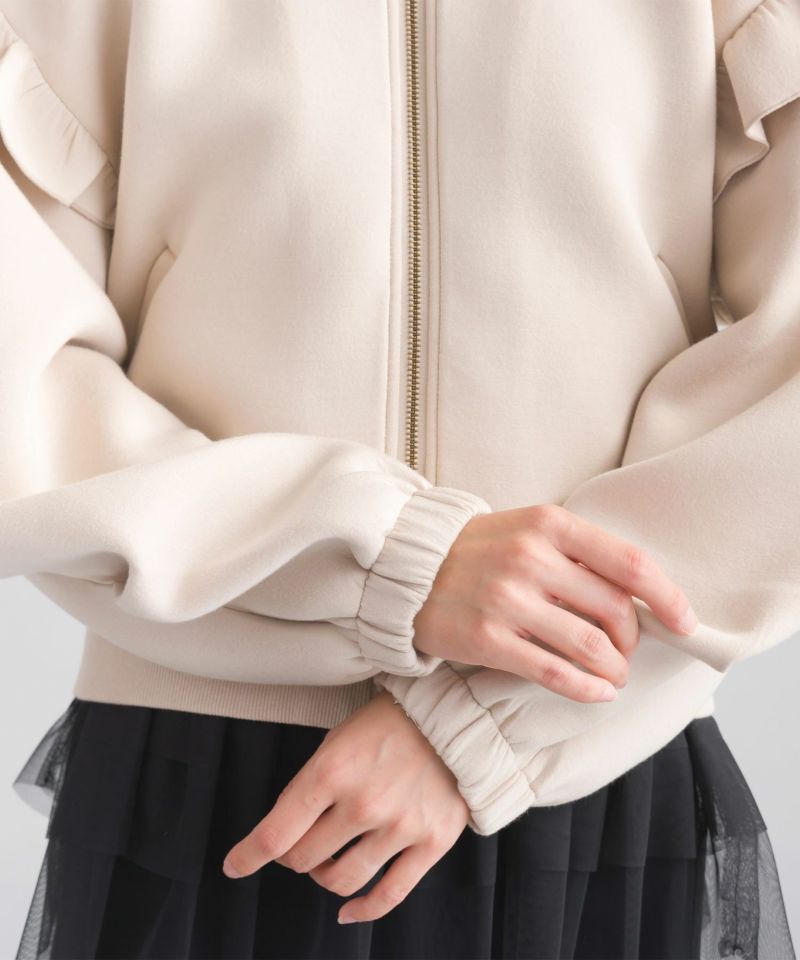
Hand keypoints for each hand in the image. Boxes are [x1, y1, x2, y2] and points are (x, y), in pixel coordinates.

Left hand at [221, 689, 469, 923]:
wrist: (451, 716)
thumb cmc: (387, 723)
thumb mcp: (336, 740)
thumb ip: (310, 786)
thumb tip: (284, 832)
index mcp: (332, 771)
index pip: (275, 834)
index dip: (247, 856)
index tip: (234, 865)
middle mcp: (364, 803)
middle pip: (304, 859)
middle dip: (293, 856)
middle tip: (300, 844)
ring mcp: (400, 826)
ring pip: (341, 880)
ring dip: (324, 876)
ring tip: (327, 862)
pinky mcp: (432, 841)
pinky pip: (390, 894)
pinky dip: (363, 910)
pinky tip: (348, 911)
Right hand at [412, 503, 697, 702]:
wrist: (408, 569)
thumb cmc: (480, 550)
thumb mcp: (529, 529)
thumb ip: (579, 552)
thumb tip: (641, 593)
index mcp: (549, 524)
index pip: (630, 563)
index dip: (668, 596)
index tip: (686, 621)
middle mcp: (530, 558)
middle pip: (616, 610)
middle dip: (634, 640)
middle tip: (627, 652)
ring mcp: (507, 600)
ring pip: (591, 646)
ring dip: (616, 669)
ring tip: (614, 676)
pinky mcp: (487, 638)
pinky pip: (554, 672)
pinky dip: (587, 689)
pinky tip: (598, 693)